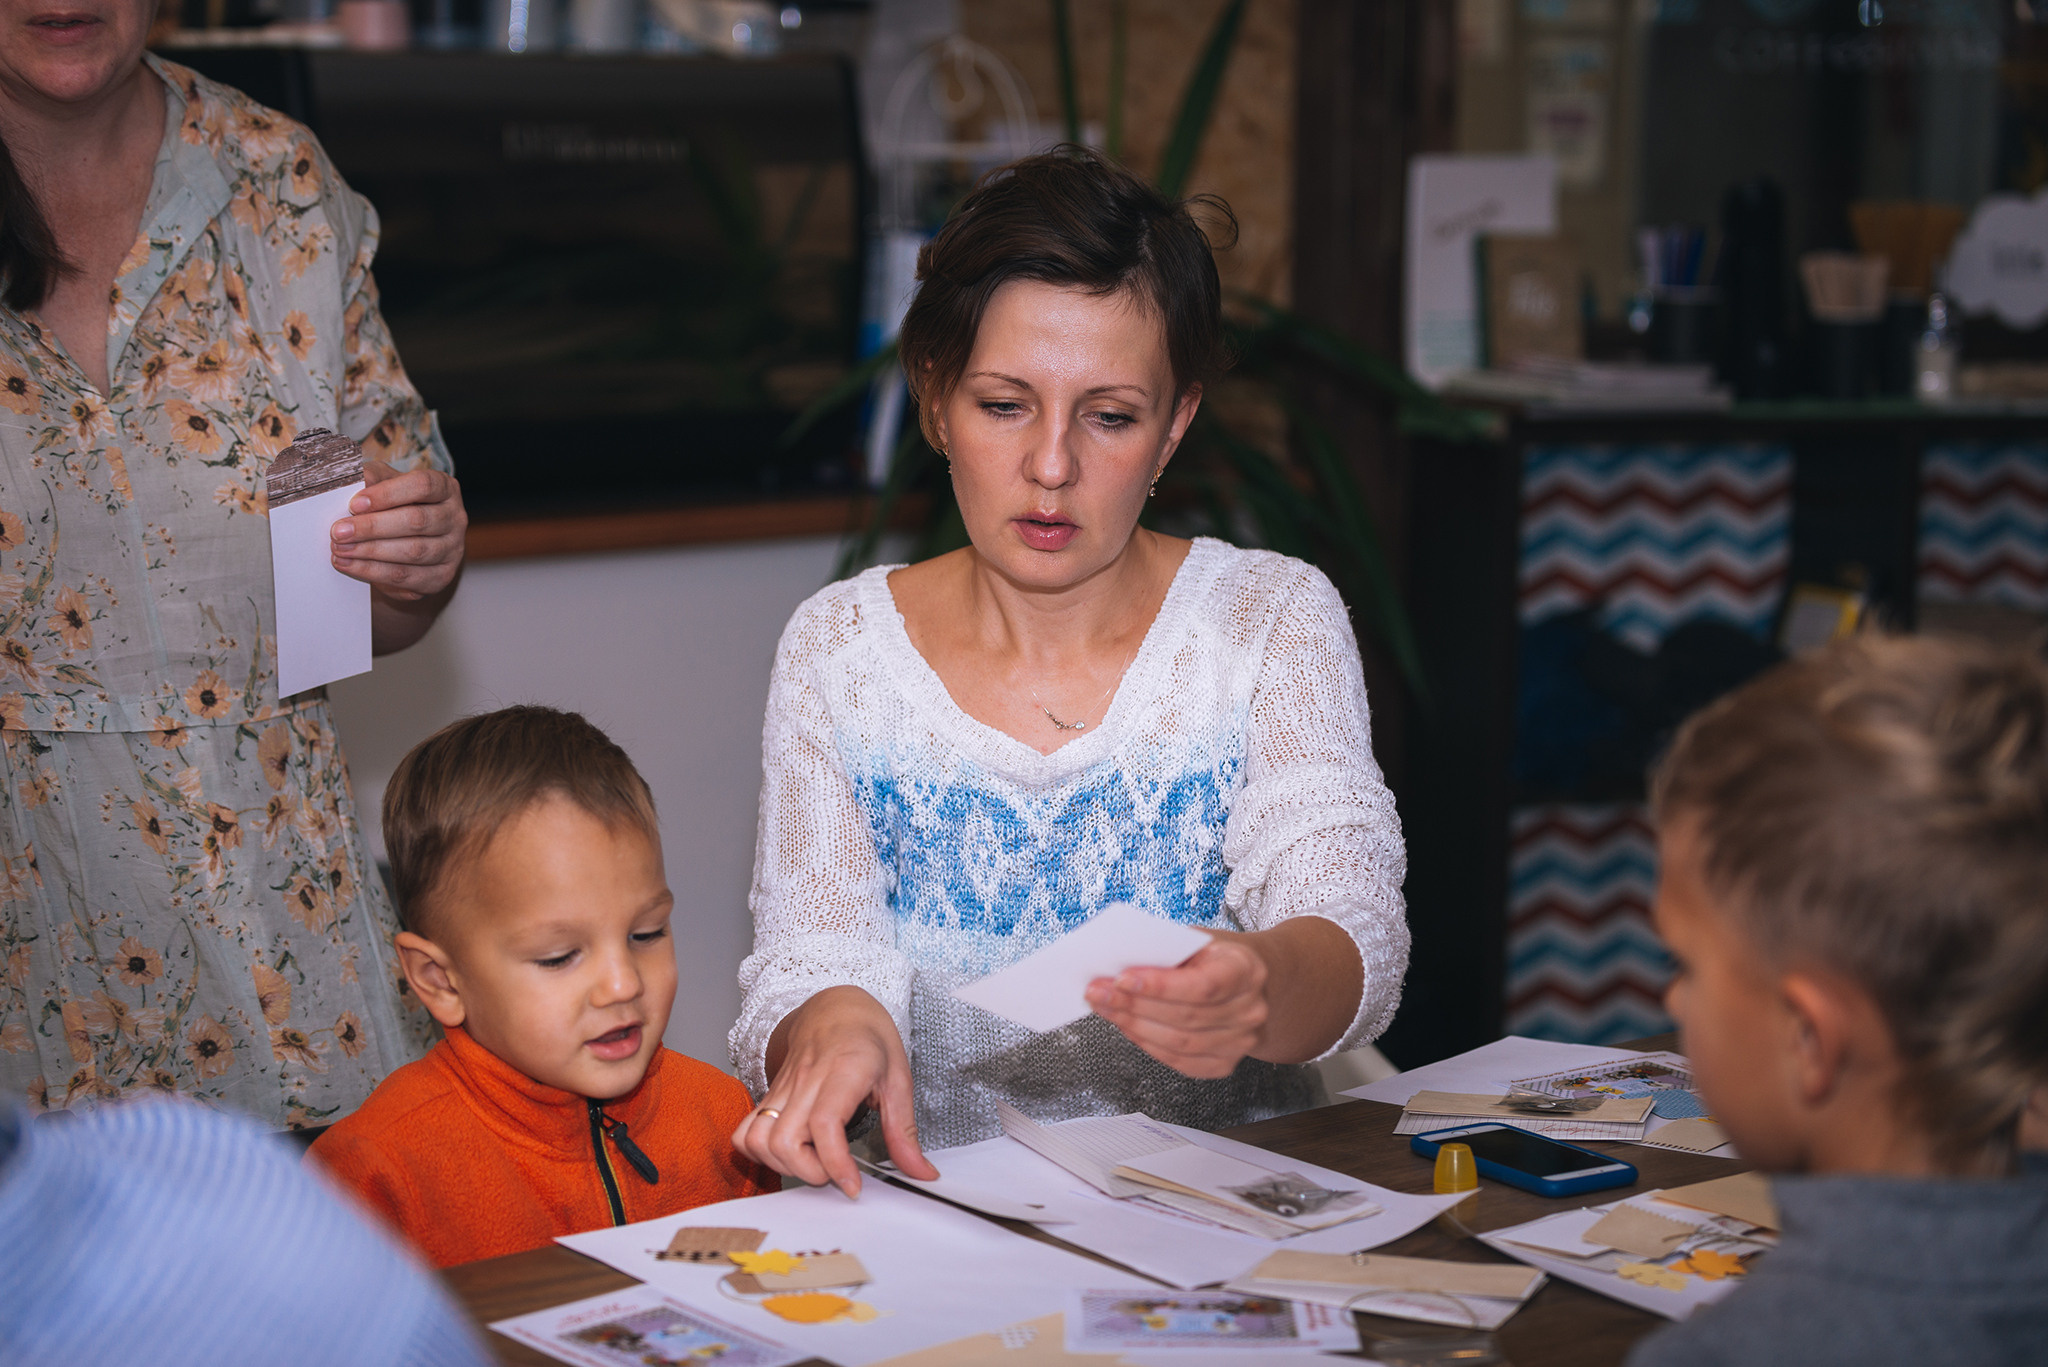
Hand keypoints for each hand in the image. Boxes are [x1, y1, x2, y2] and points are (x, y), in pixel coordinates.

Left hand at [330, 459, 466, 601]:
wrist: (407, 546)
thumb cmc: (395, 507)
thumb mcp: (385, 484)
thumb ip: (371, 479)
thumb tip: (350, 481)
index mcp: (445, 488)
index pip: (423, 485)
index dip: (388, 494)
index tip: (354, 504)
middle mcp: (455, 517)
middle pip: (417, 521)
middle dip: (372, 527)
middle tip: (339, 531)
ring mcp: (452, 550)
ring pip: (413, 551)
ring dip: (370, 551)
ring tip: (339, 549)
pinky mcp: (442, 577)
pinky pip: (406, 576)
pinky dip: (373, 571)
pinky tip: (349, 564)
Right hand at [732, 986, 937, 1198]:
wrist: (836, 1007)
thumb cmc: (869, 1040)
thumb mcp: (899, 1079)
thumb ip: (904, 1131)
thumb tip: (922, 1174)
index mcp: (845, 1070)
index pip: (825, 1123)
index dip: (835, 1163)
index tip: (852, 1185)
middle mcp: (807, 1079)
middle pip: (785, 1140)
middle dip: (809, 1172)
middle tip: (836, 1172)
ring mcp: (782, 1087)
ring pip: (758, 1139)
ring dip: (783, 1165)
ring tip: (813, 1162)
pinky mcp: (768, 1094)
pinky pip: (745, 1130)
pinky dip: (759, 1152)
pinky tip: (788, 1152)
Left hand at [1085, 934, 1269, 1077]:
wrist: (1250, 983)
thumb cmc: (1216, 958)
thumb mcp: (1198, 941)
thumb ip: (1167, 951)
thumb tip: (1119, 965)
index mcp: (1246, 970)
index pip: (1203, 985)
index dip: (1160, 985)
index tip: (1122, 978)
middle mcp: (1249, 1009)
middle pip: (1185, 1016)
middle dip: (1134, 1005)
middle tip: (1098, 992)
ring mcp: (1241, 1041)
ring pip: (1179, 1042)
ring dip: (1134, 1026)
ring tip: (1107, 1008)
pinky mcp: (1224, 1063)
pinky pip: (1180, 1061)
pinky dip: (1148, 1045)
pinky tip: (1129, 1027)